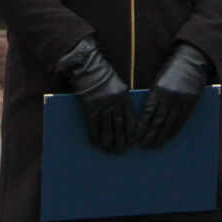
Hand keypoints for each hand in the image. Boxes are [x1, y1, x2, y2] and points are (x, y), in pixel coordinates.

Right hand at [53, 38, 133, 153]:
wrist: (90, 69)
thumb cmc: (105, 78)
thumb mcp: (120, 87)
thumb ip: (123, 102)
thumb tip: (124, 119)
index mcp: (124, 97)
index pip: (129, 119)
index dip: (130, 133)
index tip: (131, 144)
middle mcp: (115, 103)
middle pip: (118, 126)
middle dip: (120, 140)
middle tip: (120, 152)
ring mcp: (102, 105)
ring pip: (106, 128)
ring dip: (107, 141)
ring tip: (108, 150)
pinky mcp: (90, 107)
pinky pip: (93, 124)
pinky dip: (94, 134)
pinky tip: (95, 143)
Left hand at [138, 42, 214, 148]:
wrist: (191, 61)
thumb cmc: (171, 70)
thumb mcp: (159, 81)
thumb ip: (154, 97)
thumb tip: (147, 116)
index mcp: (157, 90)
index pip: (147, 112)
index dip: (142, 126)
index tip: (137, 136)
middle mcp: (168, 96)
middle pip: (158, 120)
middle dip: (151, 134)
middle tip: (146, 146)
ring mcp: (181, 100)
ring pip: (170, 122)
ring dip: (162, 135)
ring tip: (157, 144)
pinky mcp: (191, 102)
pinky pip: (182, 119)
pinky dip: (175, 129)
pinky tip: (170, 136)